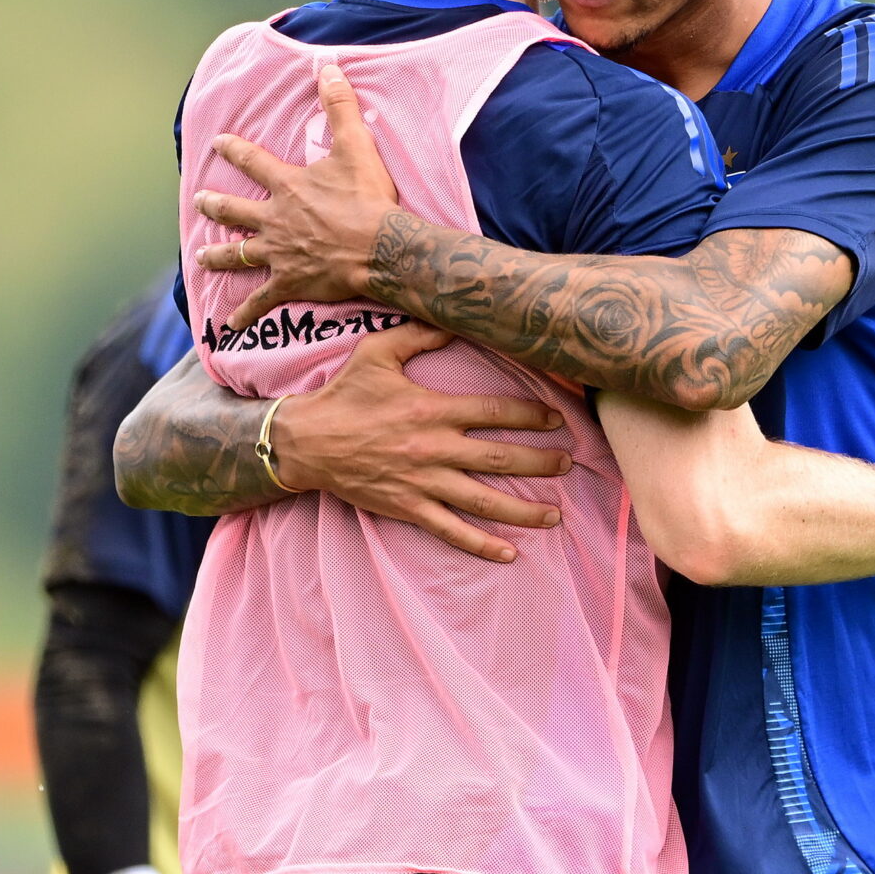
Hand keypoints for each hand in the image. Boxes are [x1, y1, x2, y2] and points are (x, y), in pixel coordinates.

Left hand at [194, 60, 398, 330]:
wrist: (379, 247)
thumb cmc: (368, 199)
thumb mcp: (356, 146)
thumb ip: (340, 107)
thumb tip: (328, 68)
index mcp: (288, 187)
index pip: (253, 163)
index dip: (234, 150)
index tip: (218, 143)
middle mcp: (274, 220)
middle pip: (235, 212)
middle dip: (214, 206)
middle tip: (199, 201)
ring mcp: (278, 254)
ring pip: (238, 255)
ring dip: (218, 257)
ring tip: (200, 258)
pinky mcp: (289, 284)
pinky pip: (260, 302)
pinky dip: (245, 315)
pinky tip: (229, 327)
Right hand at [272, 321, 573, 563]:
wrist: (306, 440)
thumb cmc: (343, 394)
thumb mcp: (377, 352)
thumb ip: (418, 335)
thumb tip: (452, 320)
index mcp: (433, 409)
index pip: (495, 411)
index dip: (531, 415)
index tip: (556, 420)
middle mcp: (434, 448)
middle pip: (500, 458)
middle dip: (540, 462)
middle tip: (569, 465)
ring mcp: (423, 482)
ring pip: (484, 500)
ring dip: (524, 510)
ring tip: (555, 515)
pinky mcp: (408, 508)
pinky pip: (451, 531)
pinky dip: (481, 544)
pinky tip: (509, 554)